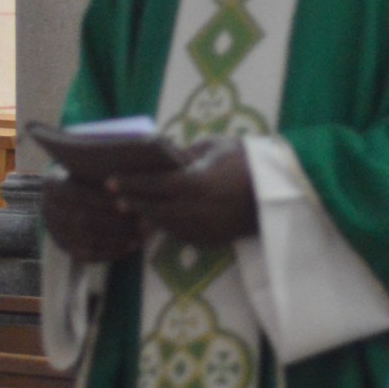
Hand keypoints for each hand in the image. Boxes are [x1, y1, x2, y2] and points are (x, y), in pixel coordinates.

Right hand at [42, 173, 145, 263]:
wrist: (76, 188)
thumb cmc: (93, 173)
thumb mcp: (95, 168)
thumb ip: (110, 177)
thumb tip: (132, 188)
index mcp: (52, 184)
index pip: (77, 195)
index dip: (103, 201)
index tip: (128, 202)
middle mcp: (48, 208)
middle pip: (81, 219)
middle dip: (114, 223)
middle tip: (140, 222)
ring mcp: (54, 230)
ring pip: (85, 240)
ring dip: (116, 239)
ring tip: (140, 235)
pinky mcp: (64, 246)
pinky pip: (87, 255)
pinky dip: (111, 252)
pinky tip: (131, 246)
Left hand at [106, 137, 257, 247]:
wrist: (279, 192)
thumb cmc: (248, 162)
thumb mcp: (216, 147)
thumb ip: (187, 154)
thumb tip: (166, 156)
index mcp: (194, 184)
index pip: (152, 185)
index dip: (129, 184)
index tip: (110, 181)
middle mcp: (194, 209)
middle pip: (153, 209)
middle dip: (134, 203)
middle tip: (115, 198)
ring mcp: (203, 228)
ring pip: (165, 225)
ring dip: (149, 216)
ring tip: (134, 208)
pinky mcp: (211, 240)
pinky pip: (182, 235)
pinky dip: (169, 226)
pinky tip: (162, 218)